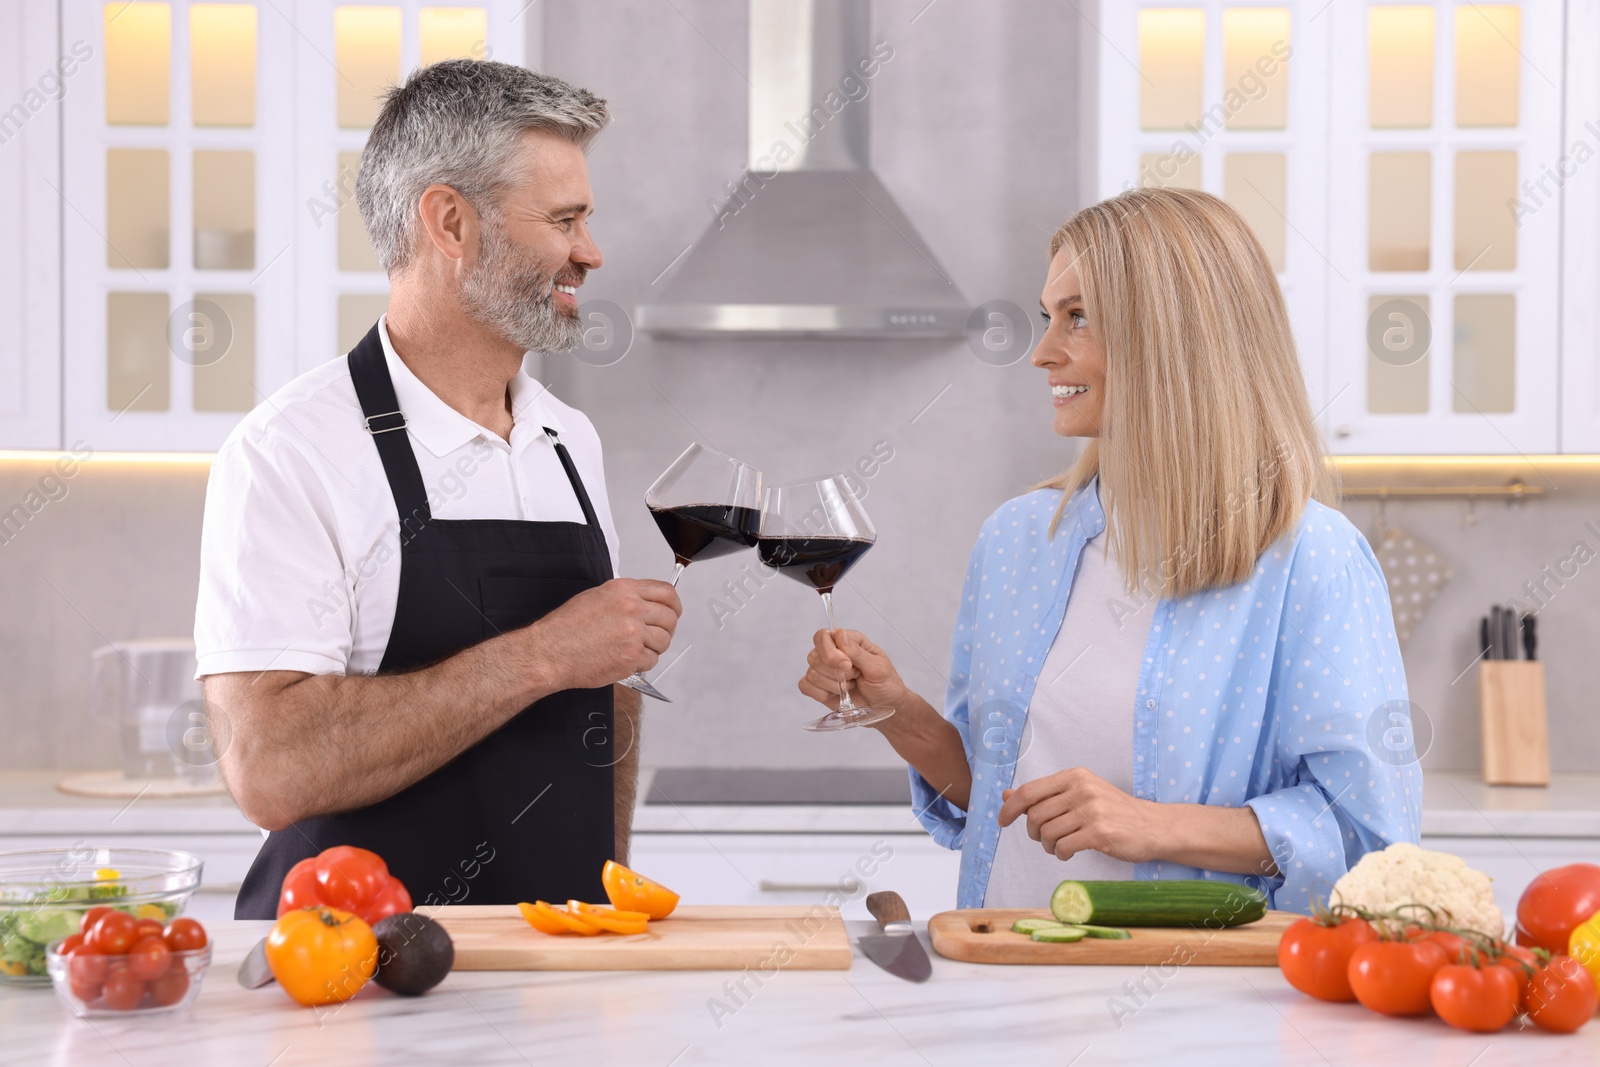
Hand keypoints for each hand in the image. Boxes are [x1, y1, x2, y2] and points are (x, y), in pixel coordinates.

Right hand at [523, 578, 681, 690]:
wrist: (550, 652)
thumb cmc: (565, 628)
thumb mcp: (595, 597)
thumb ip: (624, 598)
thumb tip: (645, 604)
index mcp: (623, 590)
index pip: (665, 592)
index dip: (674, 604)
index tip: (673, 611)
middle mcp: (631, 608)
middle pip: (670, 618)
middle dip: (666, 629)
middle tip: (654, 636)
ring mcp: (633, 633)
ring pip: (664, 641)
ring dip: (654, 648)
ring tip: (635, 649)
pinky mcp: (631, 656)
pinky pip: (652, 660)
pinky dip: (643, 663)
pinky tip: (626, 660)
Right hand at [797, 629, 905, 714]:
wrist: (886, 708)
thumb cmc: (886, 684)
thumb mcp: (877, 667)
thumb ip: (857, 652)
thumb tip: (839, 634)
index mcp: (848, 641)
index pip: (823, 636)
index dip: (830, 652)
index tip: (847, 666)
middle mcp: (833, 653)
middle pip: (814, 656)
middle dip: (835, 673)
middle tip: (855, 677)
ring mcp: (824, 670)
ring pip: (811, 673)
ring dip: (833, 685)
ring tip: (850, 687)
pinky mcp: (819, 687)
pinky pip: (805, 686)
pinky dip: (821, 693)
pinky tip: (837, 695)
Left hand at [997, 768, 1162, 864]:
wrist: (1152, 825)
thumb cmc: (1112, 810)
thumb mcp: (1078, 793)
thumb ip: (1043, 794)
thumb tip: (1006, 794)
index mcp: (1074, 776)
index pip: (1029, 790)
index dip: (1010, 807)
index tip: (1003, 820)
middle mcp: (1081, 790)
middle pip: (1035, 815)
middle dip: (1033, 832)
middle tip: (1044, 838)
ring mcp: (1091, 811)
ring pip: (1047, 833)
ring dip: (1048, 845)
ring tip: (1059, 846)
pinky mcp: (1099, 834)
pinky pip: (1063, 847)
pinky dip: (1060, 854)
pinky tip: (1069, 853)